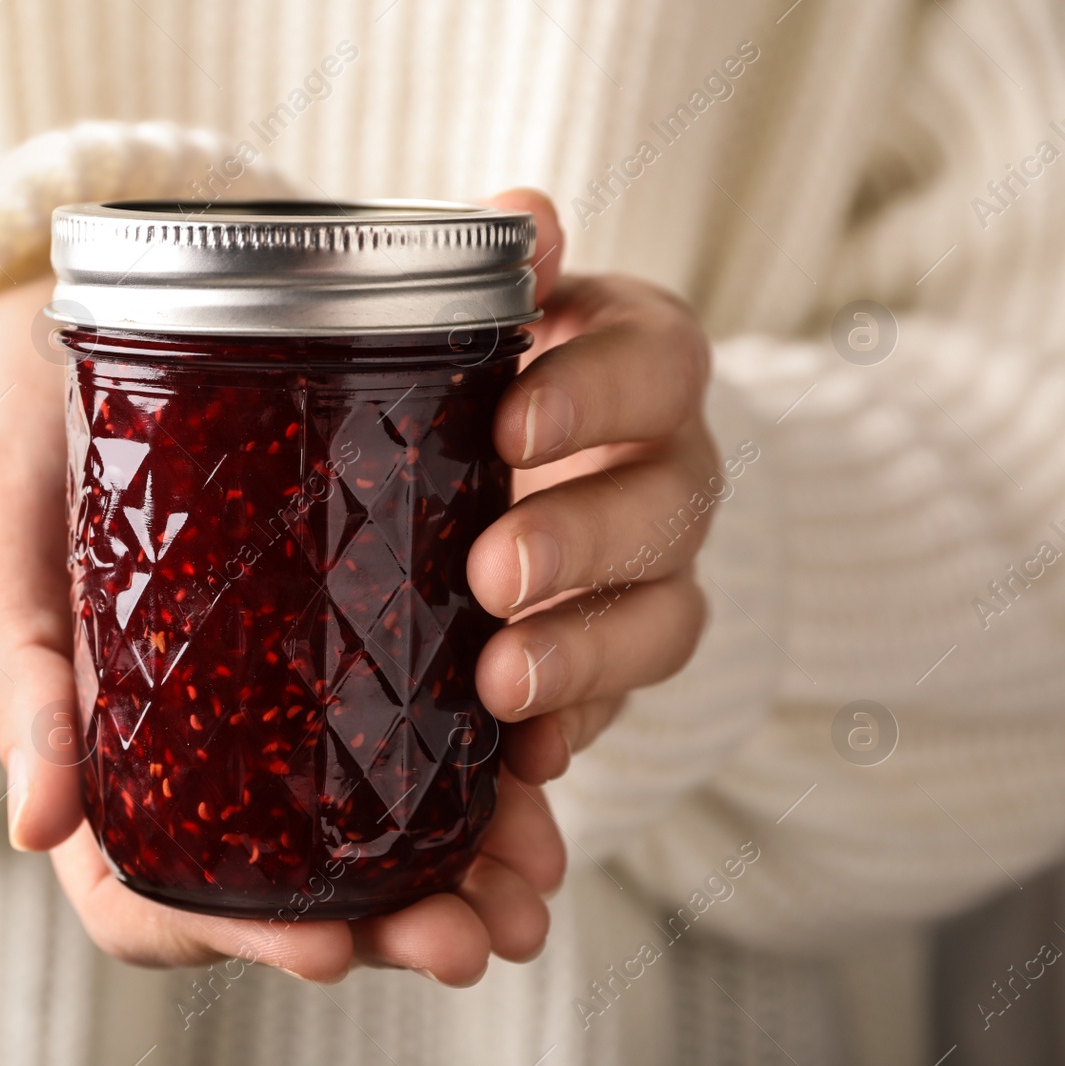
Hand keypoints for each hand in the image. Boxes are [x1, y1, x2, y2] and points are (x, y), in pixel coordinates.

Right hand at [0, 275, 562, 986]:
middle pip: (295, 877)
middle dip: (392, 920)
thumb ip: (9, 677)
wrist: (67, 333)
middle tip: (476, 936)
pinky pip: (421, 701)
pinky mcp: (347, 610)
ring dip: (462, 857)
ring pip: (373, 807)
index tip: (331, 950)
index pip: (161, 896)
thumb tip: (37, 828)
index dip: (244, 938)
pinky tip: (541, 750)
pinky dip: (484, 743)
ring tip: (534, 877)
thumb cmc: (11, 448)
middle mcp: (201, 740)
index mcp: (101, 753)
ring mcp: (278, 682)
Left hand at [466, 190, 714, 784]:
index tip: (512, 418)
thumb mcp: (499, 314)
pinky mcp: (622, 656)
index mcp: (641, 366)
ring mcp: (658, 573)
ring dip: (585, 655)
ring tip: (500, 686)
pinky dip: (576, 728)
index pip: (658, 364)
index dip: (597, 394)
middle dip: (583, 542)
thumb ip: (507, 271)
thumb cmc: (490, 374)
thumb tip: (523, 215)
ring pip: (663, 619)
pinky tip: (524, 756)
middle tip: (492, 572)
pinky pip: (622, 705)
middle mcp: (670, 469)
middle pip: (667, 507)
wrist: (512, 462)